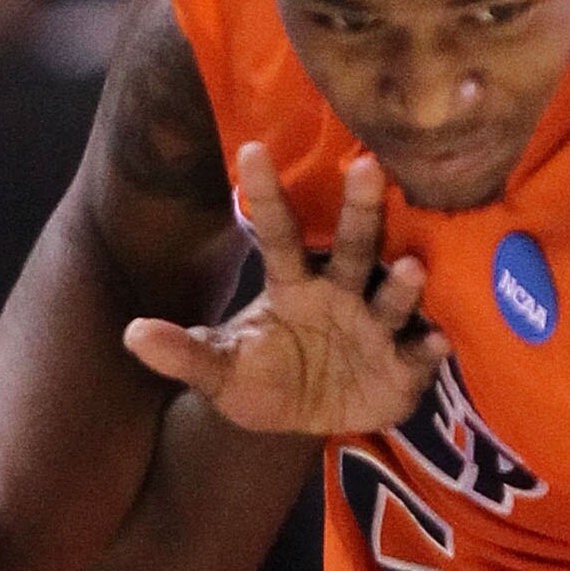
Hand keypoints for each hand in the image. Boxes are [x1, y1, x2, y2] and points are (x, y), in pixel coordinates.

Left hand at [126, 145, 445, 441]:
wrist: (306, 420)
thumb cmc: (263, 379)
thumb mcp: (220, 371)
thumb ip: (184, 353)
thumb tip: (131, 334)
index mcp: (293, 284)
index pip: (278, 233)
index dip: (266, 196)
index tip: (251, 149)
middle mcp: (341, 292)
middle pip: (353, 245)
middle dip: (362, 209)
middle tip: (367, 165)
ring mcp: (376, 326)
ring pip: (392, 297)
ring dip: (403, 284)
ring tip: (411, 267)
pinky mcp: (403, 366)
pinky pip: (420, 353)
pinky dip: (429, 347)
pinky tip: (437, 340)